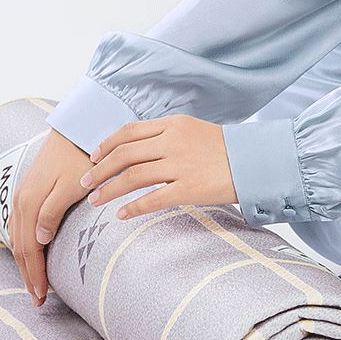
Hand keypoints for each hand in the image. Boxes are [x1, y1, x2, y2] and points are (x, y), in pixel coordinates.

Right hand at [10, 128, 91, 305]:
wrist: (76, 128)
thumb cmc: (80, 158)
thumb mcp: (71, 186)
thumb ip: (52, 213)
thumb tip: (38, 240)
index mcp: (30, 203)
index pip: (29, 249)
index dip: (34, 274)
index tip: (41, 297)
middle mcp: (21, 201)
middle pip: (20, 248)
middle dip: (28, 275)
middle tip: (37, 300)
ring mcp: (22, 196)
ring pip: (17, 238)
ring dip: (24, 263)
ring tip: (33, 283)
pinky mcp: (28, 192)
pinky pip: (18, 226)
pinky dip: (22, 246)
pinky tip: (29, 254)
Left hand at [79, 115, 236, 217]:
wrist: (256, 162)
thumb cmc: (223, 149)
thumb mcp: (192, 131)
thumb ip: (165, 135)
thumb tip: (135, 147)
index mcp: (172, 124)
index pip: (129, 132)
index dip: (106, 145)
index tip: (93, 158)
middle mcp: (173, 142)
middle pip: (124, 155)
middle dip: (99, 170)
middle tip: (84, 183)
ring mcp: (180, 165)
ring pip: (132, 177)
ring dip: (109, 190)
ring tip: (94, 201)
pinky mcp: (189, 188)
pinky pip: (153, 199)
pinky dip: (132, 208)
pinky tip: (120, 215)